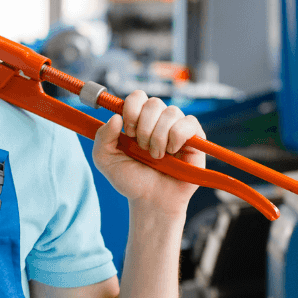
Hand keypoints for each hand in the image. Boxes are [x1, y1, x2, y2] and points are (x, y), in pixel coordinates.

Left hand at [92, 91, 206, 215]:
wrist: (150, 200)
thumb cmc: (131, 180)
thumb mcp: (105, 160)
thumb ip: (101, 137)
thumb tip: (115, 117)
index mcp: (138, 120)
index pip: (137, 97)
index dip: (131, 110)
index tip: (128, 132)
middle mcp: (158, 121)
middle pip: (154, 103)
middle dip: (144, 127)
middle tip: (141, 148)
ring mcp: (177, 128)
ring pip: (171, 112)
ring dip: (159, 137)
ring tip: (156, 156)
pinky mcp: (196, 138)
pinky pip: (189, 123)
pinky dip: (177, 137)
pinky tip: (172, 152)